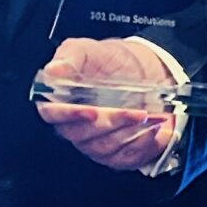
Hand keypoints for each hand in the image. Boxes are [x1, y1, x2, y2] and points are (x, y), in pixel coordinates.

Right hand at [35, 37, 176, 172]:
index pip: (52, 114)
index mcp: (61, 100)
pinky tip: (154, 128)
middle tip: (133, 110)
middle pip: (82, 135)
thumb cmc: (115, 63)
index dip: (70, 115)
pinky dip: (143, 143)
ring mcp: (95, 142)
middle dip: (111, 122)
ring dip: (130, 131)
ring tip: (150, 114)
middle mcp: (75, 125)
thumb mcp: (92, 49)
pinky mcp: (116, 155)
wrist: (147, 73)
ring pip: (105, 147)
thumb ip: (71, 56)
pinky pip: (125, 157)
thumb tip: (54, 70)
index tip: (90, 110)